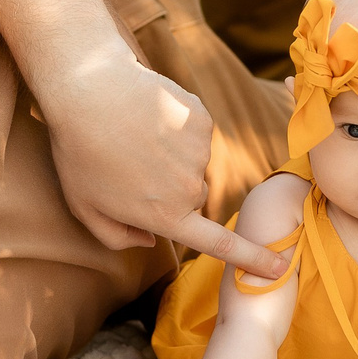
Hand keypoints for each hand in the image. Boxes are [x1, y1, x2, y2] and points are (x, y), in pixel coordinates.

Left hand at [43, 55, 288, 280]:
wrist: (87, 90)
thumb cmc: (77, 152)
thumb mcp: (84, 208)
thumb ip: (117, 237)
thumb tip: (149, 241)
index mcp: (165, 216)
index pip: (219, 244)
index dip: (252, 258)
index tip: (279, 268)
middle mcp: (189, 189)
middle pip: (193, 196)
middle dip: (171, 188)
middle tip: (131, 165)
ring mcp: (199, 152)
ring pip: (193, 161)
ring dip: (170, 154)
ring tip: (133, 135)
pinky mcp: (201, 119)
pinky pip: (195, 131)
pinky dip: (175, 126)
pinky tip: (146, 116)